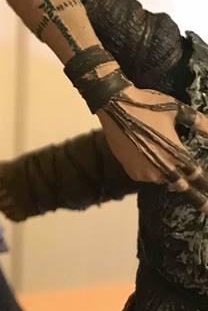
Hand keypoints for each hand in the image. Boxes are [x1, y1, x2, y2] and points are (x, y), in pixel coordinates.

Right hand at [98, 83, 207, 212]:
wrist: (113, 103)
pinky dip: (150, 169)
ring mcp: (145, 172)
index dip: (206, 190)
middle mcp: (163, 169)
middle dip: (193, 193)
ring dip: (167, 173)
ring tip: (162, 156)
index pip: (199, 179)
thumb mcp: (176, 109)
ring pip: (163, 179)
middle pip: (183, 186)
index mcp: (177, 155)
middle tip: (204, 207)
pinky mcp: (131, 171)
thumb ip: (199, 122)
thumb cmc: (147, 104)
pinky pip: (147, 175)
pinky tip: (147, 154)